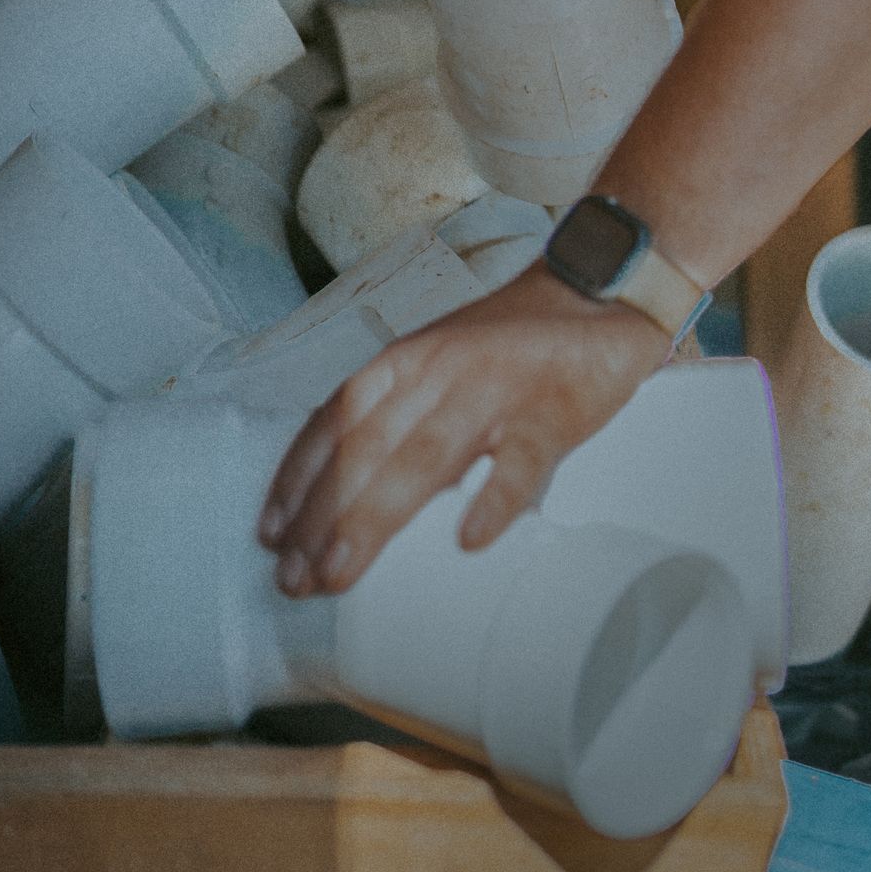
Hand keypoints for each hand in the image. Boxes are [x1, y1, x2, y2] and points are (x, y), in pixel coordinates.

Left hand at [256, 263, 666, 596]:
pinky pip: (520, 458)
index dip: (299, 478)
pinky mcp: (554, 412)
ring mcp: (496, 390)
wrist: (598, 291)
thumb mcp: (438, 361)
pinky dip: (494, 497)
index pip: (337, 419)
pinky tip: (470, 539)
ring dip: (376, 515)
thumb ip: (397, 415)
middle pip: (369, 445)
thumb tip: (345, 498)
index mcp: (408, 359)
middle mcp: (440, 370)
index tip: (272, 535)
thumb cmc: (509, 340)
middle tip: (297, 580)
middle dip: (325, 515)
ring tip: (342, 571)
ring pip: (426, 455)